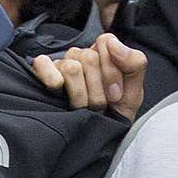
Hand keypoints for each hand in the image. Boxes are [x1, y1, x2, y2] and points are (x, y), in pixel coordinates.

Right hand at [32, 32, 146, 117]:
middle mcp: (82, 55)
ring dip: (80, 95)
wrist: (99, 136)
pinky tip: (59, 91)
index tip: (116, 95)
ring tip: (85, 107)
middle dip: (98, 89)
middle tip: (101, 106)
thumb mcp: (134, 92)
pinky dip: (52, 78)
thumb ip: (134, 63)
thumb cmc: (115, 112)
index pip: (105, 41)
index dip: (112, 70)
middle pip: (89, 58)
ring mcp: (62, 63)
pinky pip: (42, 64)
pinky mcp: (43, 72)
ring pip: (71, 67)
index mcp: (105, 54)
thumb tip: (113, 43)